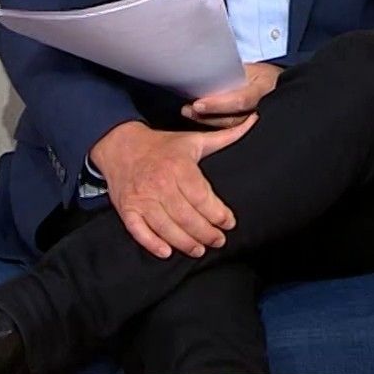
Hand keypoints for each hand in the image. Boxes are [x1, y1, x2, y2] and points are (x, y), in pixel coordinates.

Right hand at [91, 118, 256, 259]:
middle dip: (206, 233)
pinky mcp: (127, 209)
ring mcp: (142, 198)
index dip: (218, 214)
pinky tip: (167, 252)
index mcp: (179, 166)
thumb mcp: (194, 139)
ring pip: (166, 227)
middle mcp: (160, 183)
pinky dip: (152, 243)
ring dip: (185, 242)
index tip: (230, 222)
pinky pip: (139, 231)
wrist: (120, 146)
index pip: (202, 197)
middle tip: (219, 241)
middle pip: (187, 216)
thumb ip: (226, 136)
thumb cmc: (162, 145)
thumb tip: (253, 121)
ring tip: (199, 250)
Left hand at [182, 62, 282, 126]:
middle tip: (187, 110)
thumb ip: (230, 73)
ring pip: (230, 127)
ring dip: (207, 121)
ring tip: (189, 113)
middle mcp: (262, 107)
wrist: (277, 86)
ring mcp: (257, 119)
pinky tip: (201, 119)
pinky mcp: (250, 127)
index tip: (197, 104)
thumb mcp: (250, 68)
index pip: (240, 100)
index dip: (218, 105)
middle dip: (208, 116)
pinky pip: (231, 129)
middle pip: (233, 118)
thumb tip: (203, 71)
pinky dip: (214, 124)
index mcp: (264, 88)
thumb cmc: (262, 75)